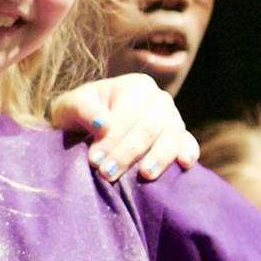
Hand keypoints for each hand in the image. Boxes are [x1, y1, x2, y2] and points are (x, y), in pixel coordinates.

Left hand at [49, 72, 198, 182]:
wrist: (88, 128)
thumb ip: (85, 111)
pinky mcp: (179, 139)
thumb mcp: (72, 106)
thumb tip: (104, 126)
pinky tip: (184, 164)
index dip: (113, 139)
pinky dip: (188, 153)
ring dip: (158, 157)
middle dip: (128, 153)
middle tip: (107, 174)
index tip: (95, 161)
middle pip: (149, 128)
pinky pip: (188, 144)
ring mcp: (173, 119)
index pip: (129, 114)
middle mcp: (160, 100)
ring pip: (171, 137)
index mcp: (137, 86)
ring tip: (145, 175)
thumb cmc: (82, 114)